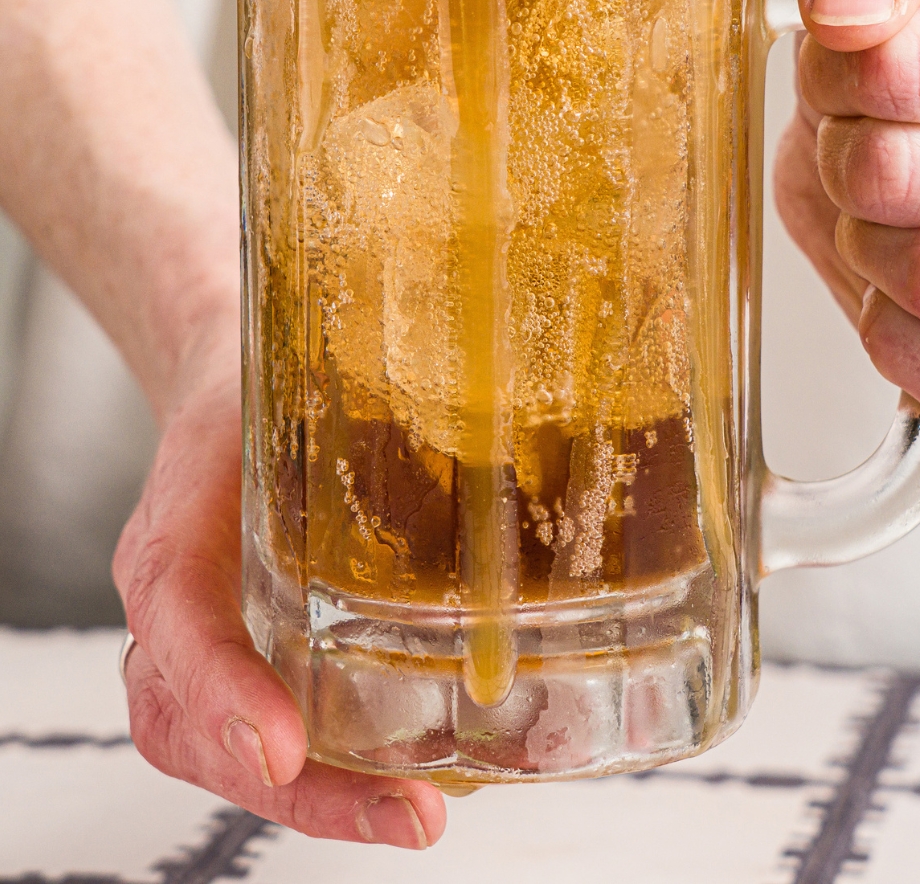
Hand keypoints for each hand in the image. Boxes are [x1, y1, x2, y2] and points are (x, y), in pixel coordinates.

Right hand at [113, 349, 446, 846]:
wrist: (217, 388)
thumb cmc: (255, 390)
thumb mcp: (285, 375)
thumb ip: (343, 398)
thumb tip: (473, 404)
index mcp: (177, 527)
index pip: (178, 615)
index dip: (222, 688)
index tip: (279, 748)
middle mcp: (177, 603)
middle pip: (195, 724)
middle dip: (301, 787)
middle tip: (408, 813)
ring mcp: (202, 642)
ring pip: (223, 749)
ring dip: (322, 798)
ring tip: (418, 814)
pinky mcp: (248, 656)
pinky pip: (272, 729)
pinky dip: (336, 770)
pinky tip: (423, 780)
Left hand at [774, 0, 919, 442]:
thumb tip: (848, 7)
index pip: (892, 70)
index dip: (840, 72)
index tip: (868, 60)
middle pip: (891, 175)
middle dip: (849, 154)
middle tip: (880, 144)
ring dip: (873, 244)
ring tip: (901, 216)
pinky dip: (901, 333)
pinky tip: (913, 287)